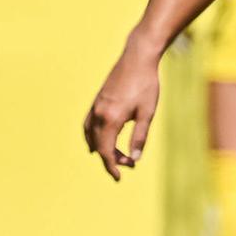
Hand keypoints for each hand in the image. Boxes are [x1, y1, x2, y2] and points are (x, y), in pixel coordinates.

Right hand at [84, 33, 167, 179]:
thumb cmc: (146, 85)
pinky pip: (88, 124)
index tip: (119, 177)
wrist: (137, 58)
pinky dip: (92, 136)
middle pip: (99, 145)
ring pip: (91, 135)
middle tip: (130, 162)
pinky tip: (99, 139)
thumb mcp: (147, 113)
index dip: (111, 167)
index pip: (106, 151)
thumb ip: (140, 137)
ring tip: (115, 155)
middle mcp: (99, 114)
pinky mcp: (97, 100)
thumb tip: (135, 158)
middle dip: (112, 158)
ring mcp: (96, 106)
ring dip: (102, 148)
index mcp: (111, 119)